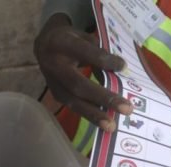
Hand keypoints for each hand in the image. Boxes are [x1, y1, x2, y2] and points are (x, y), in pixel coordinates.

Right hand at [34, 13, 133, 130]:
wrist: (45, 44)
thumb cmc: (72, 40)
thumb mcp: (84, 37)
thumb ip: (99, 51)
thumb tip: (120, 72)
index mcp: (63, 43)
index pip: (86, 53)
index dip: (105, 61)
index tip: (123, 66)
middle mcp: (54, 64)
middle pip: (79, 84)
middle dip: (103, 97)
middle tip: (126, 108)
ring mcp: (52, 82)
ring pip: (73, 101)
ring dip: (94, 114)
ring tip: (112, 126)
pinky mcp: (55, 94)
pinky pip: (73, 107)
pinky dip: (89, 115)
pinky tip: (104, 123)